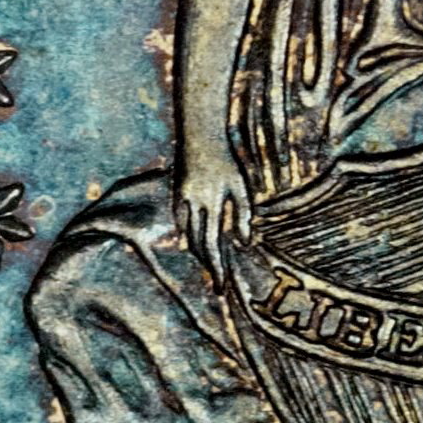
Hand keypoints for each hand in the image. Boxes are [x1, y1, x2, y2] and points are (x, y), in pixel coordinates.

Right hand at [175, 143, 252, 289]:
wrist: (199, 136)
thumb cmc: (226, 162)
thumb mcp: (240, 187)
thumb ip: (243, 215)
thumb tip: (245, 242)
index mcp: (210, 204)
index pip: (212, 244)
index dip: (216, 267)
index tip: (221, 285)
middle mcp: (192, 206)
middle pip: (198, 245)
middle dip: (209, 266)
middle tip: (219, 286)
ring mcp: (181, 201)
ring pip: (187, 235)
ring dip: (199, 252)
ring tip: (212, 266)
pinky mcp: (176, 195)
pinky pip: (181, 221)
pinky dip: (188, 234)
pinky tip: (197, 244)